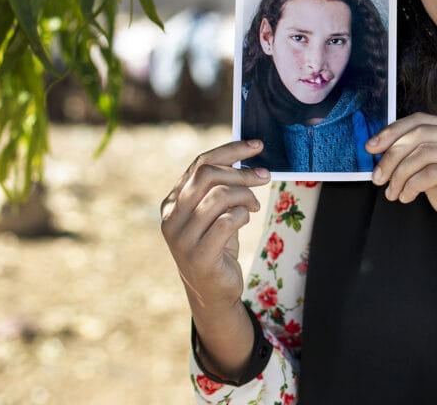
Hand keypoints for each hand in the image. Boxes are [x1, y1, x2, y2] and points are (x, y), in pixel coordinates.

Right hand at [160, 140, 269, 377]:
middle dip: (242, 172)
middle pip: (208, 176)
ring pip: (219, 196)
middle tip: (265, 176)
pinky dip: (242, 215)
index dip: (230, 150)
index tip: (257, 145)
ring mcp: (181, 238)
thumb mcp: (215, 212)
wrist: (213, 292)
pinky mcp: (199, 256)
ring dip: (246, 196)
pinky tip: (246, 219)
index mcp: (172, 202)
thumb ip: (220, 187)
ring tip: (254, 206)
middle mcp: (171, 218)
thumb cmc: (217, 245)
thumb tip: (245, 156)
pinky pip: (227, 221)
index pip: (200, 164)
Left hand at [367, 113, 436, 301]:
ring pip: (425, 153)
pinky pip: (433, 173)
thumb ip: (416, 156)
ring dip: (400, 174)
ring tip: (392, 192)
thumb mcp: (433, 173)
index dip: (393, 131)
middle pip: (422, 134)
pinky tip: (406, 197)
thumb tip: (381, 147)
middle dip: (392, 155)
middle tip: (378, 177)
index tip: (371, 147)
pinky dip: (412, 185)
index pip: (423, 120)